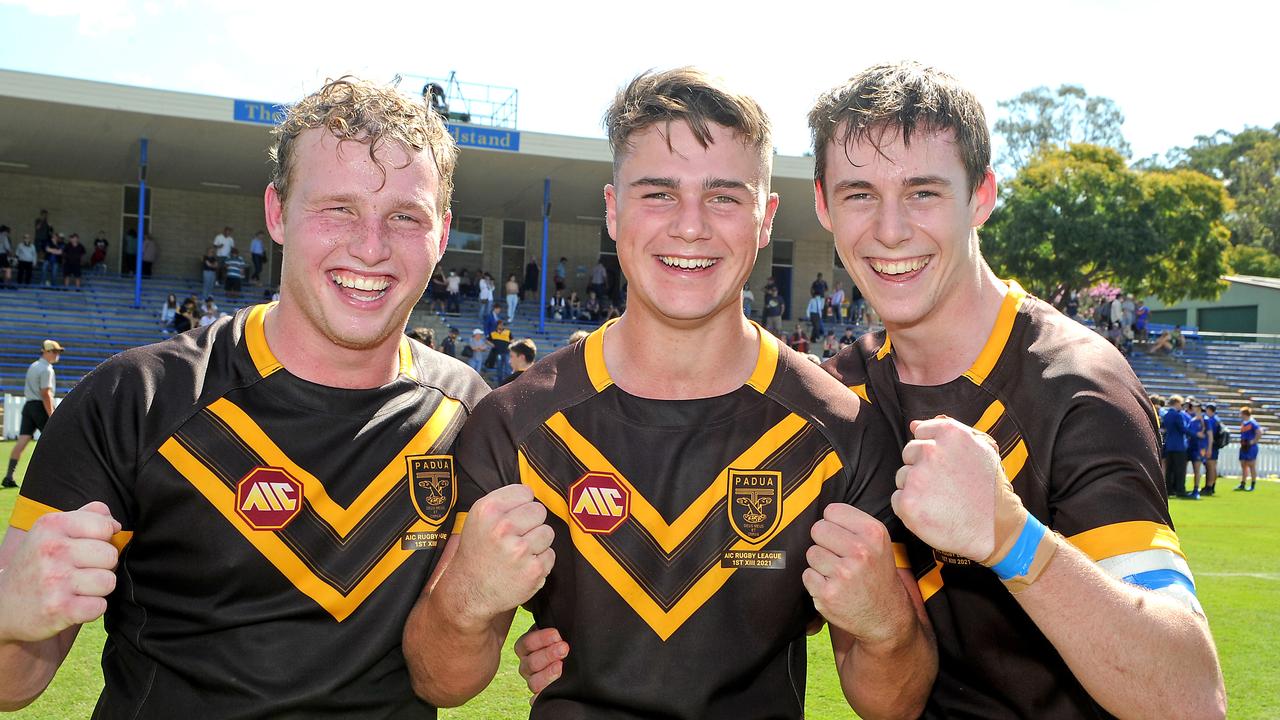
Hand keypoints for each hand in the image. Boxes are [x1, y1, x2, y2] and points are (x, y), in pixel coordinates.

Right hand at [0, 502, 119, 643]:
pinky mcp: (58, 608)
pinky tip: (73, 605)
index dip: (103, 541)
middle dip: (103, 567)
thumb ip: (88, 517)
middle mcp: (51, 549)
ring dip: (98, 589)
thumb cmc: (38, 565)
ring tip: (77, 589)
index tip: (86, 549)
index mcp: (51, 525)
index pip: (105, 527)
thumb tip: (115, 524)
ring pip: (109, 581)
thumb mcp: (52, 532)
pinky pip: (100, 606)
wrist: (3, 606)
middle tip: (81, 572)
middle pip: (111, 556)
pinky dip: (91, 609)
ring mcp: (54, 579)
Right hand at [450, 485, 553, 624]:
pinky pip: (550, 555)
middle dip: (531, 523)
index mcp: (488, 510)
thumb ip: (504, 503)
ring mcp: (519, 550)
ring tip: (518, 553)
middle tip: (516, 537)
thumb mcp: (478, 519)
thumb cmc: (477, 553)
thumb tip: (531, 494)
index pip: (525, 492)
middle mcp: (502, 528)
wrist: (469, 592)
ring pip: (547, 532)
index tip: (512, 518)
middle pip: (539, 511)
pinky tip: (522, 567)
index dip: (521, 506)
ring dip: (537, 543)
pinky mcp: (533, 570)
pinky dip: (540, 562)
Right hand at [515, 626, 568, 696]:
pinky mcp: (541, 694)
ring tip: (561, 666)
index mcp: (527, 647)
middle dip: (548, 654)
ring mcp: (533, 680)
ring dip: (547, 674)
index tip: (557, 634)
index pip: (525, 644)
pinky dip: (540, 698)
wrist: (572, 655)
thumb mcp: (556, 629)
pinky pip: (536, 699)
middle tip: (564, 648)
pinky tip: (550, 693)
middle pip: (530, 663)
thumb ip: (552, 623)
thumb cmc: (563, 640)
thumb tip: (554, 600)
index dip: (540, 640)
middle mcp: (527, 664)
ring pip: (532, 682)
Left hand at [802, 504, 911, 645]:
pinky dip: (816, 582)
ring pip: (811, 553)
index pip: (832, 510)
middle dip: (824, 542)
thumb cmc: (877, 576)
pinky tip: (833, 587)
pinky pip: (807, 575)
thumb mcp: (879, 543)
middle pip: (817, 529)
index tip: (841, 535)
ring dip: (820, 563)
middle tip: (838, 556)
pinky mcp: (828, 594)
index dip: (833, 524)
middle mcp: (860, 551)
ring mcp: (843, 574)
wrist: (886, 617)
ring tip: (838, 573)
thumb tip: (823, 512)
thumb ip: (853, 524)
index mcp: (873, 533)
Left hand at [891, 416, 1020, 562]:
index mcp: (949, 434)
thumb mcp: (981, 449)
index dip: (931, 451)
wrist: (996, 529)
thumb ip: (947, 430)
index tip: (944, 465)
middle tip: (944, 486)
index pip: (920, 432)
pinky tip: (932, 513)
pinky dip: (910, 508)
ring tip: (941, 501)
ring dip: (915, 488)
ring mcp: (917, 477)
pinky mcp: (908, 502)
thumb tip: (913, 424)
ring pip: (902, 477)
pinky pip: (897, 500)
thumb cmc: (990, 490)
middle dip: (921, 468)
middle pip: (908, 453)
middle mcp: (931, 451)